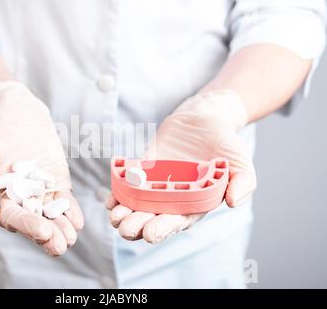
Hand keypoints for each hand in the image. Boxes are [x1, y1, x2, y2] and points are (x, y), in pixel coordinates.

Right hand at [0, 81, 83, 255]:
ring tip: (71, 237)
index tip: (42, 232)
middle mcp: (20, 200)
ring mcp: (40, 192)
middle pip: (34, 221)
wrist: (14, 112)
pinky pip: (64, 199)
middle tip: (60, 245)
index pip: (12, 217)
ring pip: (51, 214)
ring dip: (61, 227)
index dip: (27, 225)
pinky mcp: (56, 182)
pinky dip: (71, 210)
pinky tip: (77, 221)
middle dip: (47, 234)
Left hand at [106, 90, 255, 242]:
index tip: (151, 234)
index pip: (177, 222)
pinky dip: (118, 193)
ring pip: (137, 206)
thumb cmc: (225, 145)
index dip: (163, 229)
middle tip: (126, 229)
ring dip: (124, 214)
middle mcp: (173, 199)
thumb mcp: (240, 164)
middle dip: (138, 226)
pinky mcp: (143, 170)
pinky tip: (110, 199)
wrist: (205, 119)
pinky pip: (128, 185)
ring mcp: (156, 186)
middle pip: (152, 219)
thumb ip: (242, 183)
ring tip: (115, 217)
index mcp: (194, 204)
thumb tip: (233, 202)